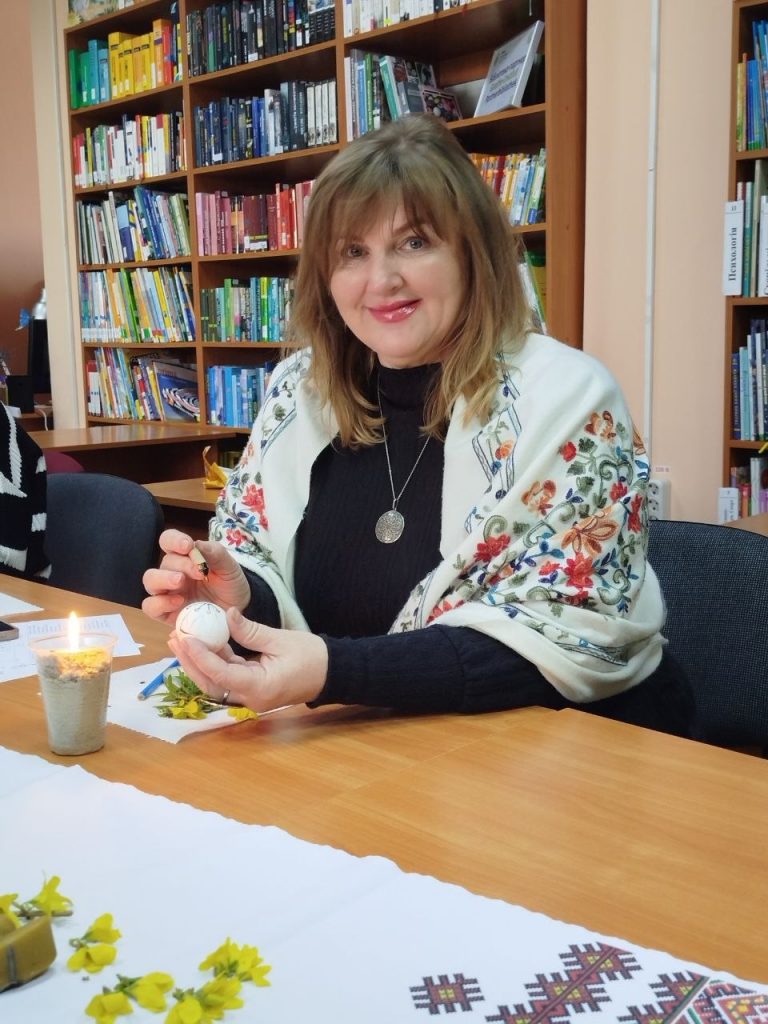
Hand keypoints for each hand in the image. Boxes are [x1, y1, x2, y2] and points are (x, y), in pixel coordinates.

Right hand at [142, 530, 251, 625]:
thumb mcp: (229, 566)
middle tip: (199, 572)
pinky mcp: (166, 613)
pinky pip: (151, 607)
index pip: (168, 540)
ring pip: (150, 581)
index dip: (173, 540)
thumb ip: (215, 553)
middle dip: (181, 564)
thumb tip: (197, 544)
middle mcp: (172, 572)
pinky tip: (179, 602)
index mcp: (184, 556)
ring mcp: (167, 593)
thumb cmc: (229, 583)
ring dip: (163, 579)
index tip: (188, 546)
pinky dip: (161, 603)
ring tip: (180, 581)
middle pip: (164, 562)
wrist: (237, 608)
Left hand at [168, 607, 327, 711]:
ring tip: (182, 640)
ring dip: (199, 662)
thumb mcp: (279, 639)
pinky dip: (214, 662)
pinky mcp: (251, 690)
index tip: (186, 638)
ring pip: (216, 682)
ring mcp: (250, 697)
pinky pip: (227, 678)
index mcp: (259, 687)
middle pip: (211, 684)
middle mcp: (250, 698)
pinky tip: (203, 644)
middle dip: (190, 662)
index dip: (200, 656)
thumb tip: (225, 614)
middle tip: (176, 638)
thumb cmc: (311, 656)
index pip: (221, 674)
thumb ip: (249, 630)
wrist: (331, 673)